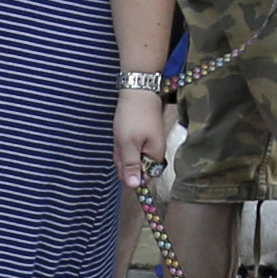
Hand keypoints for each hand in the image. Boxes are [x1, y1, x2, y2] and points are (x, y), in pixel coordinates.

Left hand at [111, 76, 165, 193]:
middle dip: (123, 158)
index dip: (129, 173)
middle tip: (121, 142)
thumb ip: (131, 165)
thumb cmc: (133, 117)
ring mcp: (148, 143)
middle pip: (135, 167)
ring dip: (121, 148)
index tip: (122, 158)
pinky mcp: (142, 136)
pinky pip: (129, 146)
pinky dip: (122, 141)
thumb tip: (134, 187)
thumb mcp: (128, 143)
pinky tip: (121, 132)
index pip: (143, 178)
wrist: (138, 90)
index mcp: (155, 156)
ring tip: (121, 134)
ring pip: (129, 156)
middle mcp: (155, 152)